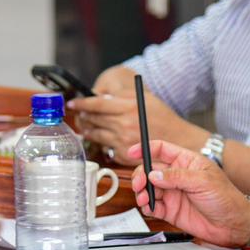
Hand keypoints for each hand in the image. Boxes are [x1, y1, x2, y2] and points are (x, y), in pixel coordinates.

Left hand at [69, 85, 200, 165]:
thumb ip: (122, 96)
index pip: (96, 104)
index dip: (82, 103)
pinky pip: (104, 147)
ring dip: (88, 129)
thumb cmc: (161, 117)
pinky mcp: (123, 154)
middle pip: (93, 118)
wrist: (177, 139)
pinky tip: (102, 136)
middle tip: (79, 113)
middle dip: (83, 115)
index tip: (73, 103)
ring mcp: (123, 140)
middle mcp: (124, 124)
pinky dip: (101, 141)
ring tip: (87, 125)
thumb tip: (101, 95)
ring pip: (95, 134)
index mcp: (128, 107)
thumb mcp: (143, 98)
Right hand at [128, 139, 249, 246]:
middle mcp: (177, 176)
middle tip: (141, 184)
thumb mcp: (203, 181)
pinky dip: (147, 206)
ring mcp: (173, 193)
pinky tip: (150, 207)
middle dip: (141, 175)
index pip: (161, 149)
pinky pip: (152, 206)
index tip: (132, 152)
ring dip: (142, 192)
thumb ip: (176, 176)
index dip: (145, 148)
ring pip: (148, 188)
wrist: (233, 225)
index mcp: (186, 162)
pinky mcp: (170, 210)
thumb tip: (154, 174)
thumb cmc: (226, 198)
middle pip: (150, 170)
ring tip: (144, 198)